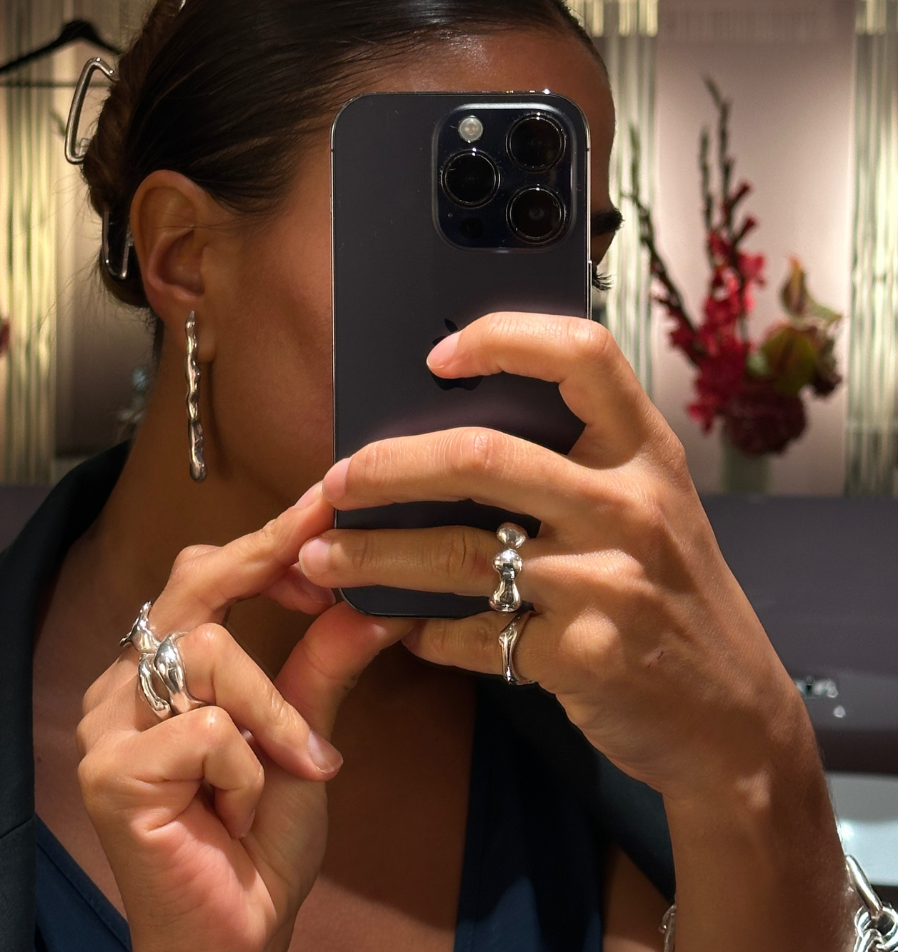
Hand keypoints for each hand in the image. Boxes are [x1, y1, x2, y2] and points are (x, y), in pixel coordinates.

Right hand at [78, 490, 408, 951]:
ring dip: (273, 713)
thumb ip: (324, 665)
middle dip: (266, 566)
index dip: (266, 540)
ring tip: (297, 765)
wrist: (236, 935)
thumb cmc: (261, 837)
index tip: (323, 507)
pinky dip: (248, 766)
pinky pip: (205, 729)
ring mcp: (109, 726)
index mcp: (162, 667)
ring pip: (209, 653)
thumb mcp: (303, 735)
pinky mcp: (110, 772)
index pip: (208, 576)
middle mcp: (125, 683)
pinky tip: (238, 808)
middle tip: (327, 577)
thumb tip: (376, 599)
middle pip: (195, 585)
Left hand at [296, 312, 812, 804]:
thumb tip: (443, 447)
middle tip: (337, 482)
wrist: (732, 717)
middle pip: (482, 458)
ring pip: (457, 553)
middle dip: (388, 467)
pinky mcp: (583, 655)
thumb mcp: (649, 512)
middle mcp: (630, 506)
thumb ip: (576, 471)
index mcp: (646, 454)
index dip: (503, 338)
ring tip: (322, 561)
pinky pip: (474, 634)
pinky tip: (406, 629)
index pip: (582, 355)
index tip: (437, 358)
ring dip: (374, 558)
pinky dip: (427, 632)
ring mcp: (608, 583)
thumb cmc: (673, 597)